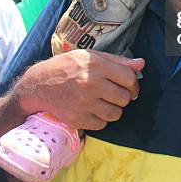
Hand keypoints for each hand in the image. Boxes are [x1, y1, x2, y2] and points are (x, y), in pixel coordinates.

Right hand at [13, 50, 144, 129]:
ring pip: (116, 114)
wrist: (39, 85)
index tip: (130, 88)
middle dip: (124, 98)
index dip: (134, 85)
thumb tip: (141, 64)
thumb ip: (118, 61)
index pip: (129, 78)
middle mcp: (92, 83)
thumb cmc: (67, 66)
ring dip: (114, 110)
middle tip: (116, 95)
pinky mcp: (78, 119)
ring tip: (105, 103)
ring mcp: (84, 103)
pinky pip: (102, 125)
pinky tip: (94, 111)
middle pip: (124, 98)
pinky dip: (101, 120)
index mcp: (97, 65)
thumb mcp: (91, 56)